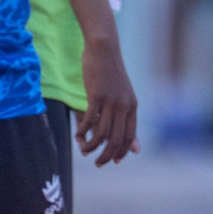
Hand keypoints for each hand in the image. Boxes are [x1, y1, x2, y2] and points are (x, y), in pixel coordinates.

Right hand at [77, 33, 139, 165]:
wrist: (104, 50)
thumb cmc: (112, 74)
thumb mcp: (123, 96)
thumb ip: (126, 118)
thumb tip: (135, 146)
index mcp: (132, 106)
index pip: (129, 137)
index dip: (121, 151)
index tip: (114, 161)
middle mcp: (123, 105)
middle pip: (115, 139)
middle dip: (106, 155)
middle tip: (98, 163)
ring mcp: (110, 100)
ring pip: (101, 133)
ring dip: (92, 145)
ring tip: (84, 149)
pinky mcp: (96, 95)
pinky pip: (89, 120)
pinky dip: (82, 131)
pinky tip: (77, 135)